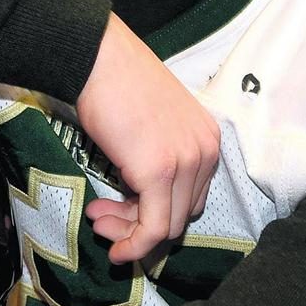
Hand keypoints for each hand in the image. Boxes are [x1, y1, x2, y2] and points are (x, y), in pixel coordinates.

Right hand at [77, 13, 219, 263]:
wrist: (100, 58)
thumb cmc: (118, 82)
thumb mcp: (153, 124)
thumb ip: (157, 157)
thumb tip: (139, 197)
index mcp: (207, 138)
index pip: (192, 196)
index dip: (157, 211)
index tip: (121, 209)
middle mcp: (205, 152)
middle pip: (182, 214)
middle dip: (140, 224)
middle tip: (104, 219)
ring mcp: (186, 162)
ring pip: (167, 226)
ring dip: (130, 233)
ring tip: (97, 221)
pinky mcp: (159, 172)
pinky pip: (153, 227)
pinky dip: (134, 245)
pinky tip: (114, 247)